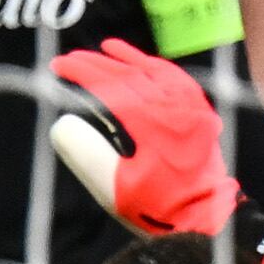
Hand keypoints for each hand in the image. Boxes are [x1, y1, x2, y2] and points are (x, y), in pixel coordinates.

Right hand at [46, 41, 241, 233]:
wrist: (205, 217)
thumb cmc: (155, 206)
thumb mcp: (112, 187)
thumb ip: (86, 154)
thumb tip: (62, 123)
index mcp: (151, 122)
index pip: (109, 85)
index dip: (81, 72)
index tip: (58, 66)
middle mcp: (174, 107)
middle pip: (129, 74)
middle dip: (97, 63)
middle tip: (70, 58)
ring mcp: (191, 108)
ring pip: (156, 71)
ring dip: (128, 58)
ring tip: (107, 47)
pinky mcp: (201, 114)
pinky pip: (178, 80)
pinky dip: (158, 67)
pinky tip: (146, 63)